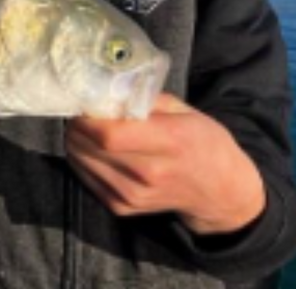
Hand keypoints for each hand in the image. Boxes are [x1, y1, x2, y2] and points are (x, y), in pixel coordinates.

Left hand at [66, 93, 266, 234]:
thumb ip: (145, 98)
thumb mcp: (185, 111)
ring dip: (75, 141)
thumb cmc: (204, 143)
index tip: (84, 103)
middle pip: (90, 147)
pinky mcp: (124, 207)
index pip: (109, 133)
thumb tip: (108, 87)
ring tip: (87, 129)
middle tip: (80, 113)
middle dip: (76, 125)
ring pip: (81, 161)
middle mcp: (150, 172)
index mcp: (170, 141)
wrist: (220, 191)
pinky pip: (85, 178)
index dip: (87, 116)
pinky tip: (94, 150)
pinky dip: (82, 160)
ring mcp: (135, 194)